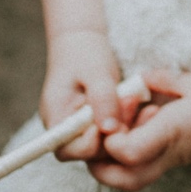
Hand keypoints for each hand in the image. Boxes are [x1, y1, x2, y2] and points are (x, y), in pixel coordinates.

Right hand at [40, 29, 127, 161]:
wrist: (82, 39)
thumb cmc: (84, 52)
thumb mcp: (96, 70)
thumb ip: (102, 98)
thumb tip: (109, 129)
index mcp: (55, 117)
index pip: (66, 150)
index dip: (91, 143)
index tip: (111, 122)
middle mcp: (64, 129)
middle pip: (89, 152)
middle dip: (113, 134)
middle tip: (132, 103)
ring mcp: (80, 129)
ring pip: (104, 144)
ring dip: (122, 127)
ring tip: (135, 99)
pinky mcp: (95, 125)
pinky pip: (111, 134)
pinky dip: (124, 122)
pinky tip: (136, 104)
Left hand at [90, 69, 190, 190]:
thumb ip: (160, 79)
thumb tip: (138, 79)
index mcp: (170, 132)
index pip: (126, 151)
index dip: (111, 137)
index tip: (116, 108)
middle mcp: (167, 153)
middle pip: (122, 179)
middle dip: (100, 164)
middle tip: (100, 135)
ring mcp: (171, 161)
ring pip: (131, 179)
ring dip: (113, 161)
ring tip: (120, 126)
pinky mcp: (175, 161)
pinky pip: (143, 168)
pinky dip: (129, 154)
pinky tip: (139, 125)